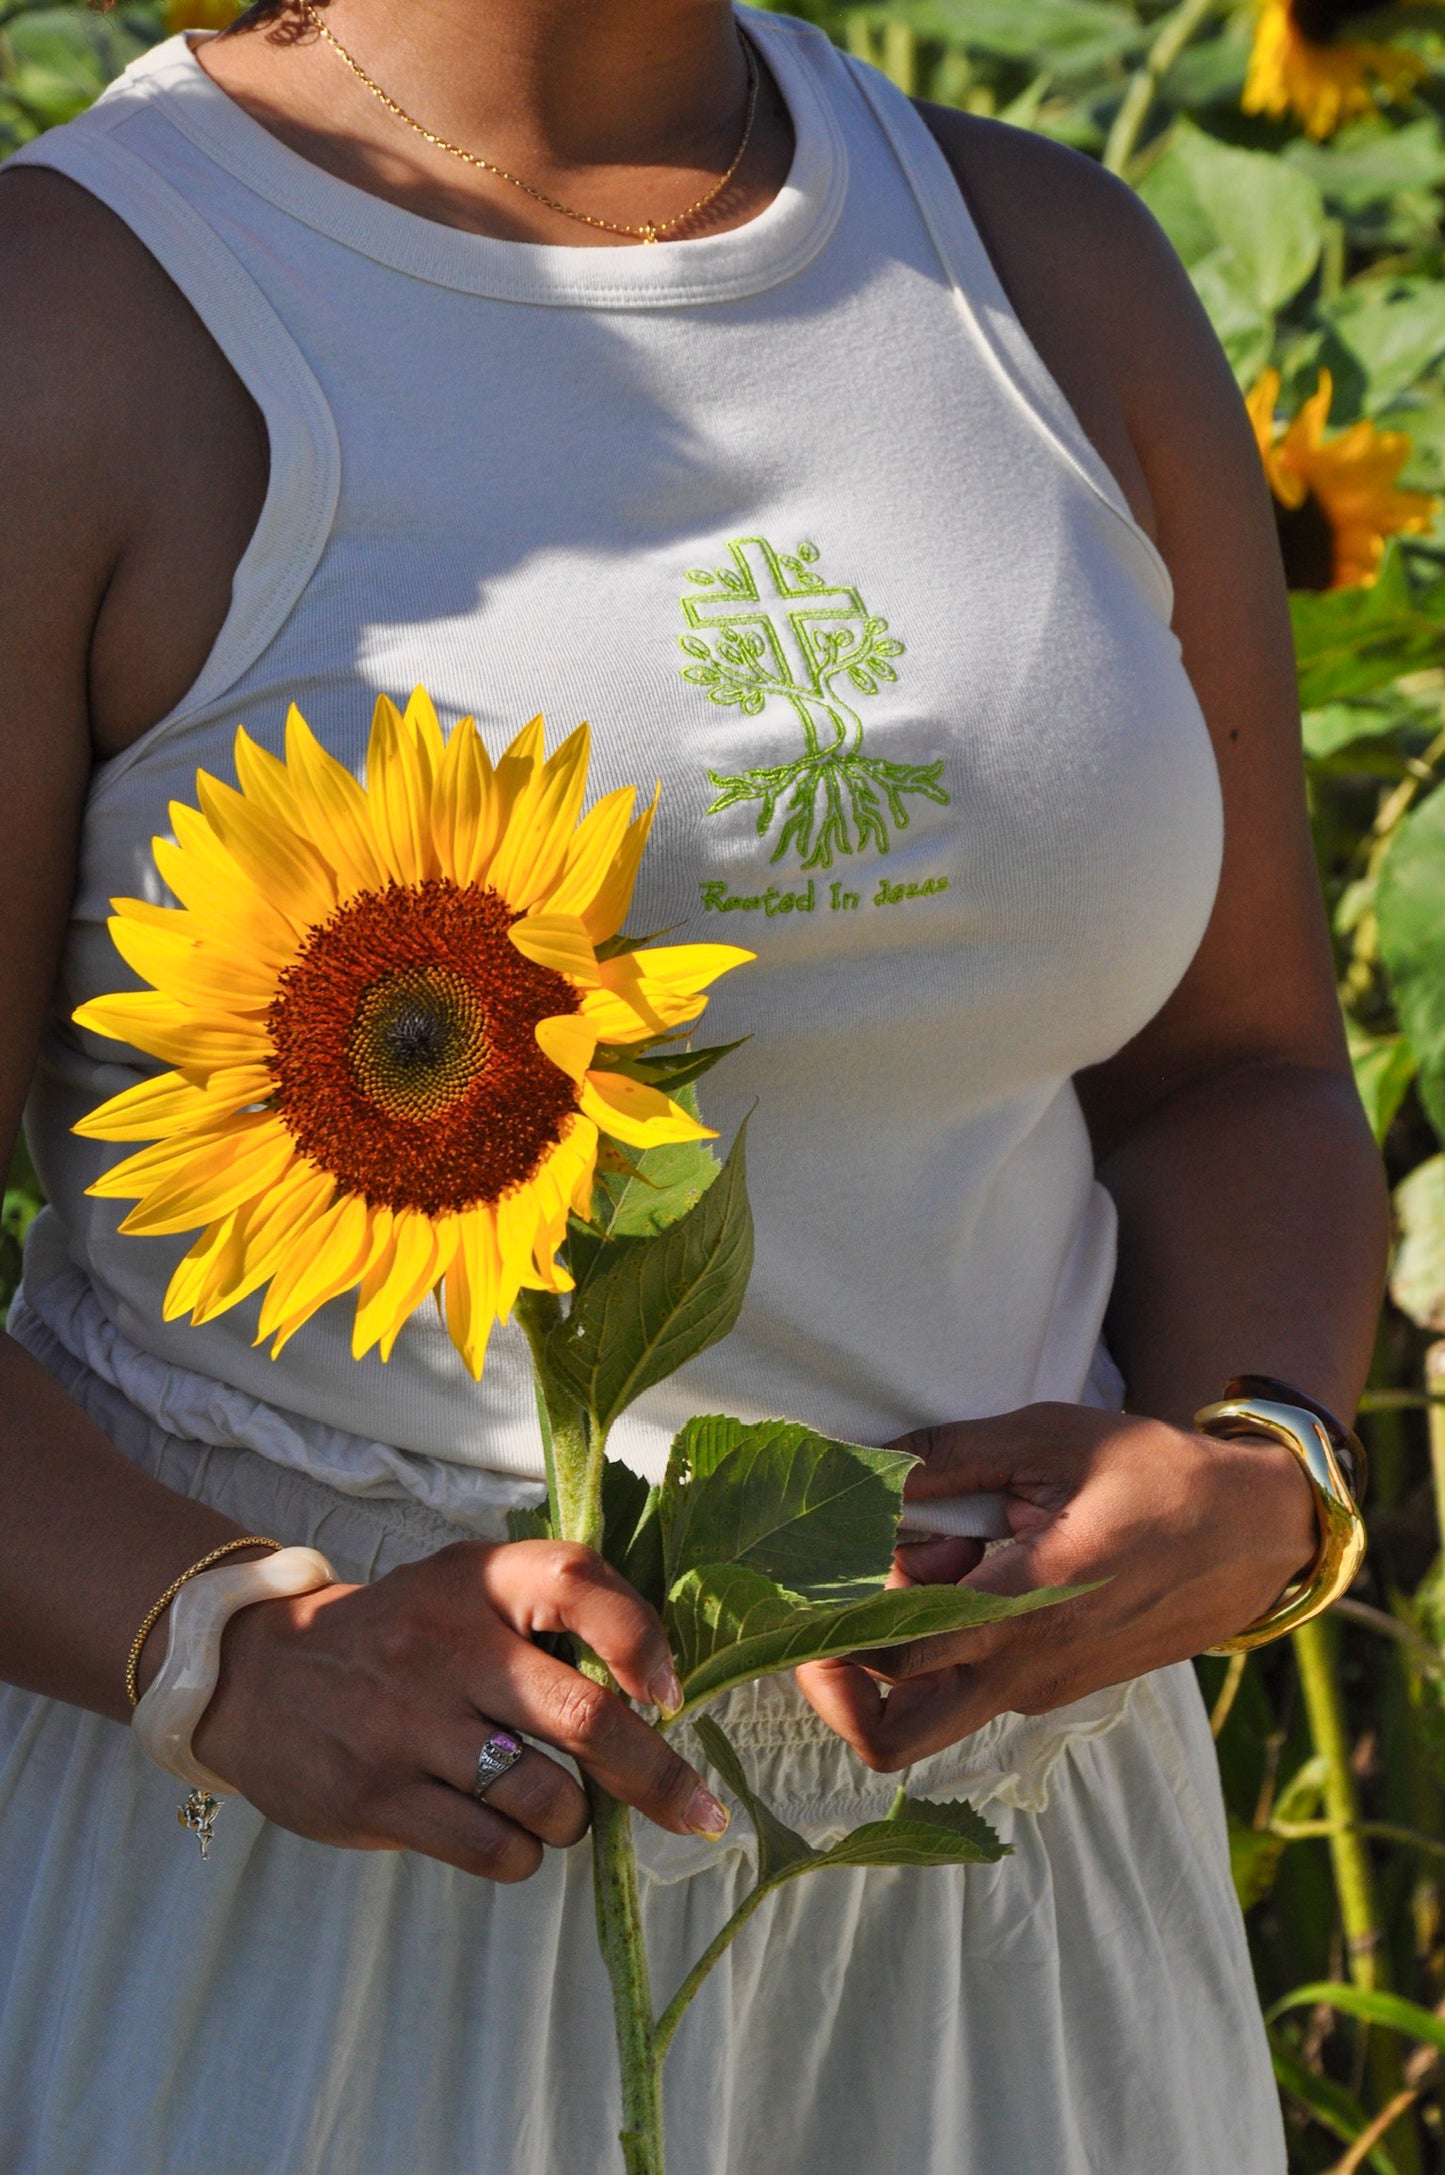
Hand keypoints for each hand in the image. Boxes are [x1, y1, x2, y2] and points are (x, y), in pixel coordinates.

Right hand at [191, 1538, 729, 1879]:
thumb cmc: (401, 1636)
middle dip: (656, 1775)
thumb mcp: (464, 1589)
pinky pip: (492, 1847)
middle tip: (697, 1810)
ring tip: (554, 1807)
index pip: (577, 1582)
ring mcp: (407, 1722)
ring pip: (545, 1796)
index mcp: (477, 1580)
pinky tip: (506, 1833)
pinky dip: (521, 1853)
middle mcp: (444, 1643)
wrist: (261, 1675)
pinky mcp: (377, 1793)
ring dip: (573, 1818)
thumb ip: (550, 1612)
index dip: (641, 1639)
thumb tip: (661, 1689)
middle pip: (583, 1715)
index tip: (669, 1695)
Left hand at [795, 1402, 1318, 1771]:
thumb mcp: (1050, 1438)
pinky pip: (967, 1686)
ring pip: (925, 1714)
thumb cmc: (1157, 1475)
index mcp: (1025, 1605)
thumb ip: (949, 1456)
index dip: (828, 1623)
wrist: (1255, 1534)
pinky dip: (938, 1642)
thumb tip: (861, 1463)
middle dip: (834, 1687)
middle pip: (891, 1736)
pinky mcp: (1049, 1687)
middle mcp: (1024, 1669)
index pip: (892, 1655)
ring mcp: (1037, 1689)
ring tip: (914, 1564)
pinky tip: (958, 1566)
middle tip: (817, 1610)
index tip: (801, 1574)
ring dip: (892, 1654)